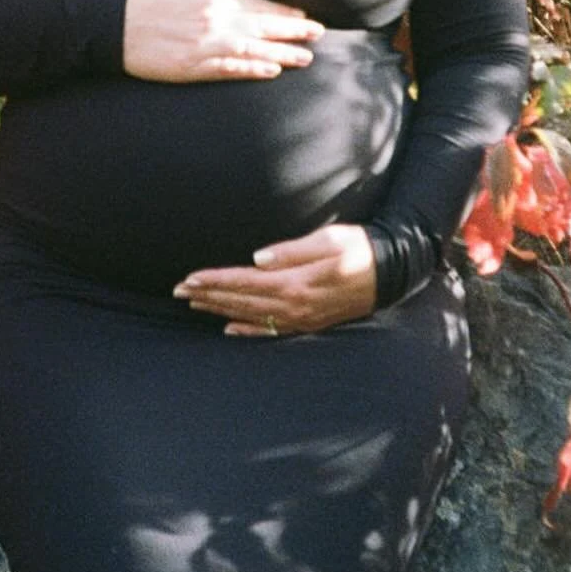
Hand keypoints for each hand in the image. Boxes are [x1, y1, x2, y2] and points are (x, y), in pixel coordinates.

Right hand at [123, 0, 324, 82]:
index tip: (303, 14)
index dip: (282, 10)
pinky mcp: (192, 66)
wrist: (113, 22)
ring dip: (281, 53)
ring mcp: (204, 45)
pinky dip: (252, 69)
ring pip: (252, 49)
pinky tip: (271, 71)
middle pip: (262, 25)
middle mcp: (213, 19)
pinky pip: (229, 69)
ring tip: (305, 57)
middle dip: (292, 30)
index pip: (256, 3)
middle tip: (318, 34)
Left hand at [174, 225, 377, 335]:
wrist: (391, 273)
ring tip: (194, 304)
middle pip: (242, 301)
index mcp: (296, 282)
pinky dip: (247, 330)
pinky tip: (229, 328)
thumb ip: (292, 250)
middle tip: (178, 291)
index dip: (215, 281)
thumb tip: (258, 259)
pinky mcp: (309, 323)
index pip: (245, 282)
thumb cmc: (359, 248)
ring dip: (220, 310)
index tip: (189, 278)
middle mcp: (295, 305)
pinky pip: (271, 331)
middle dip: (208, 295)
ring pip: (251, 316)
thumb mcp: (329, 240)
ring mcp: (302, 318)